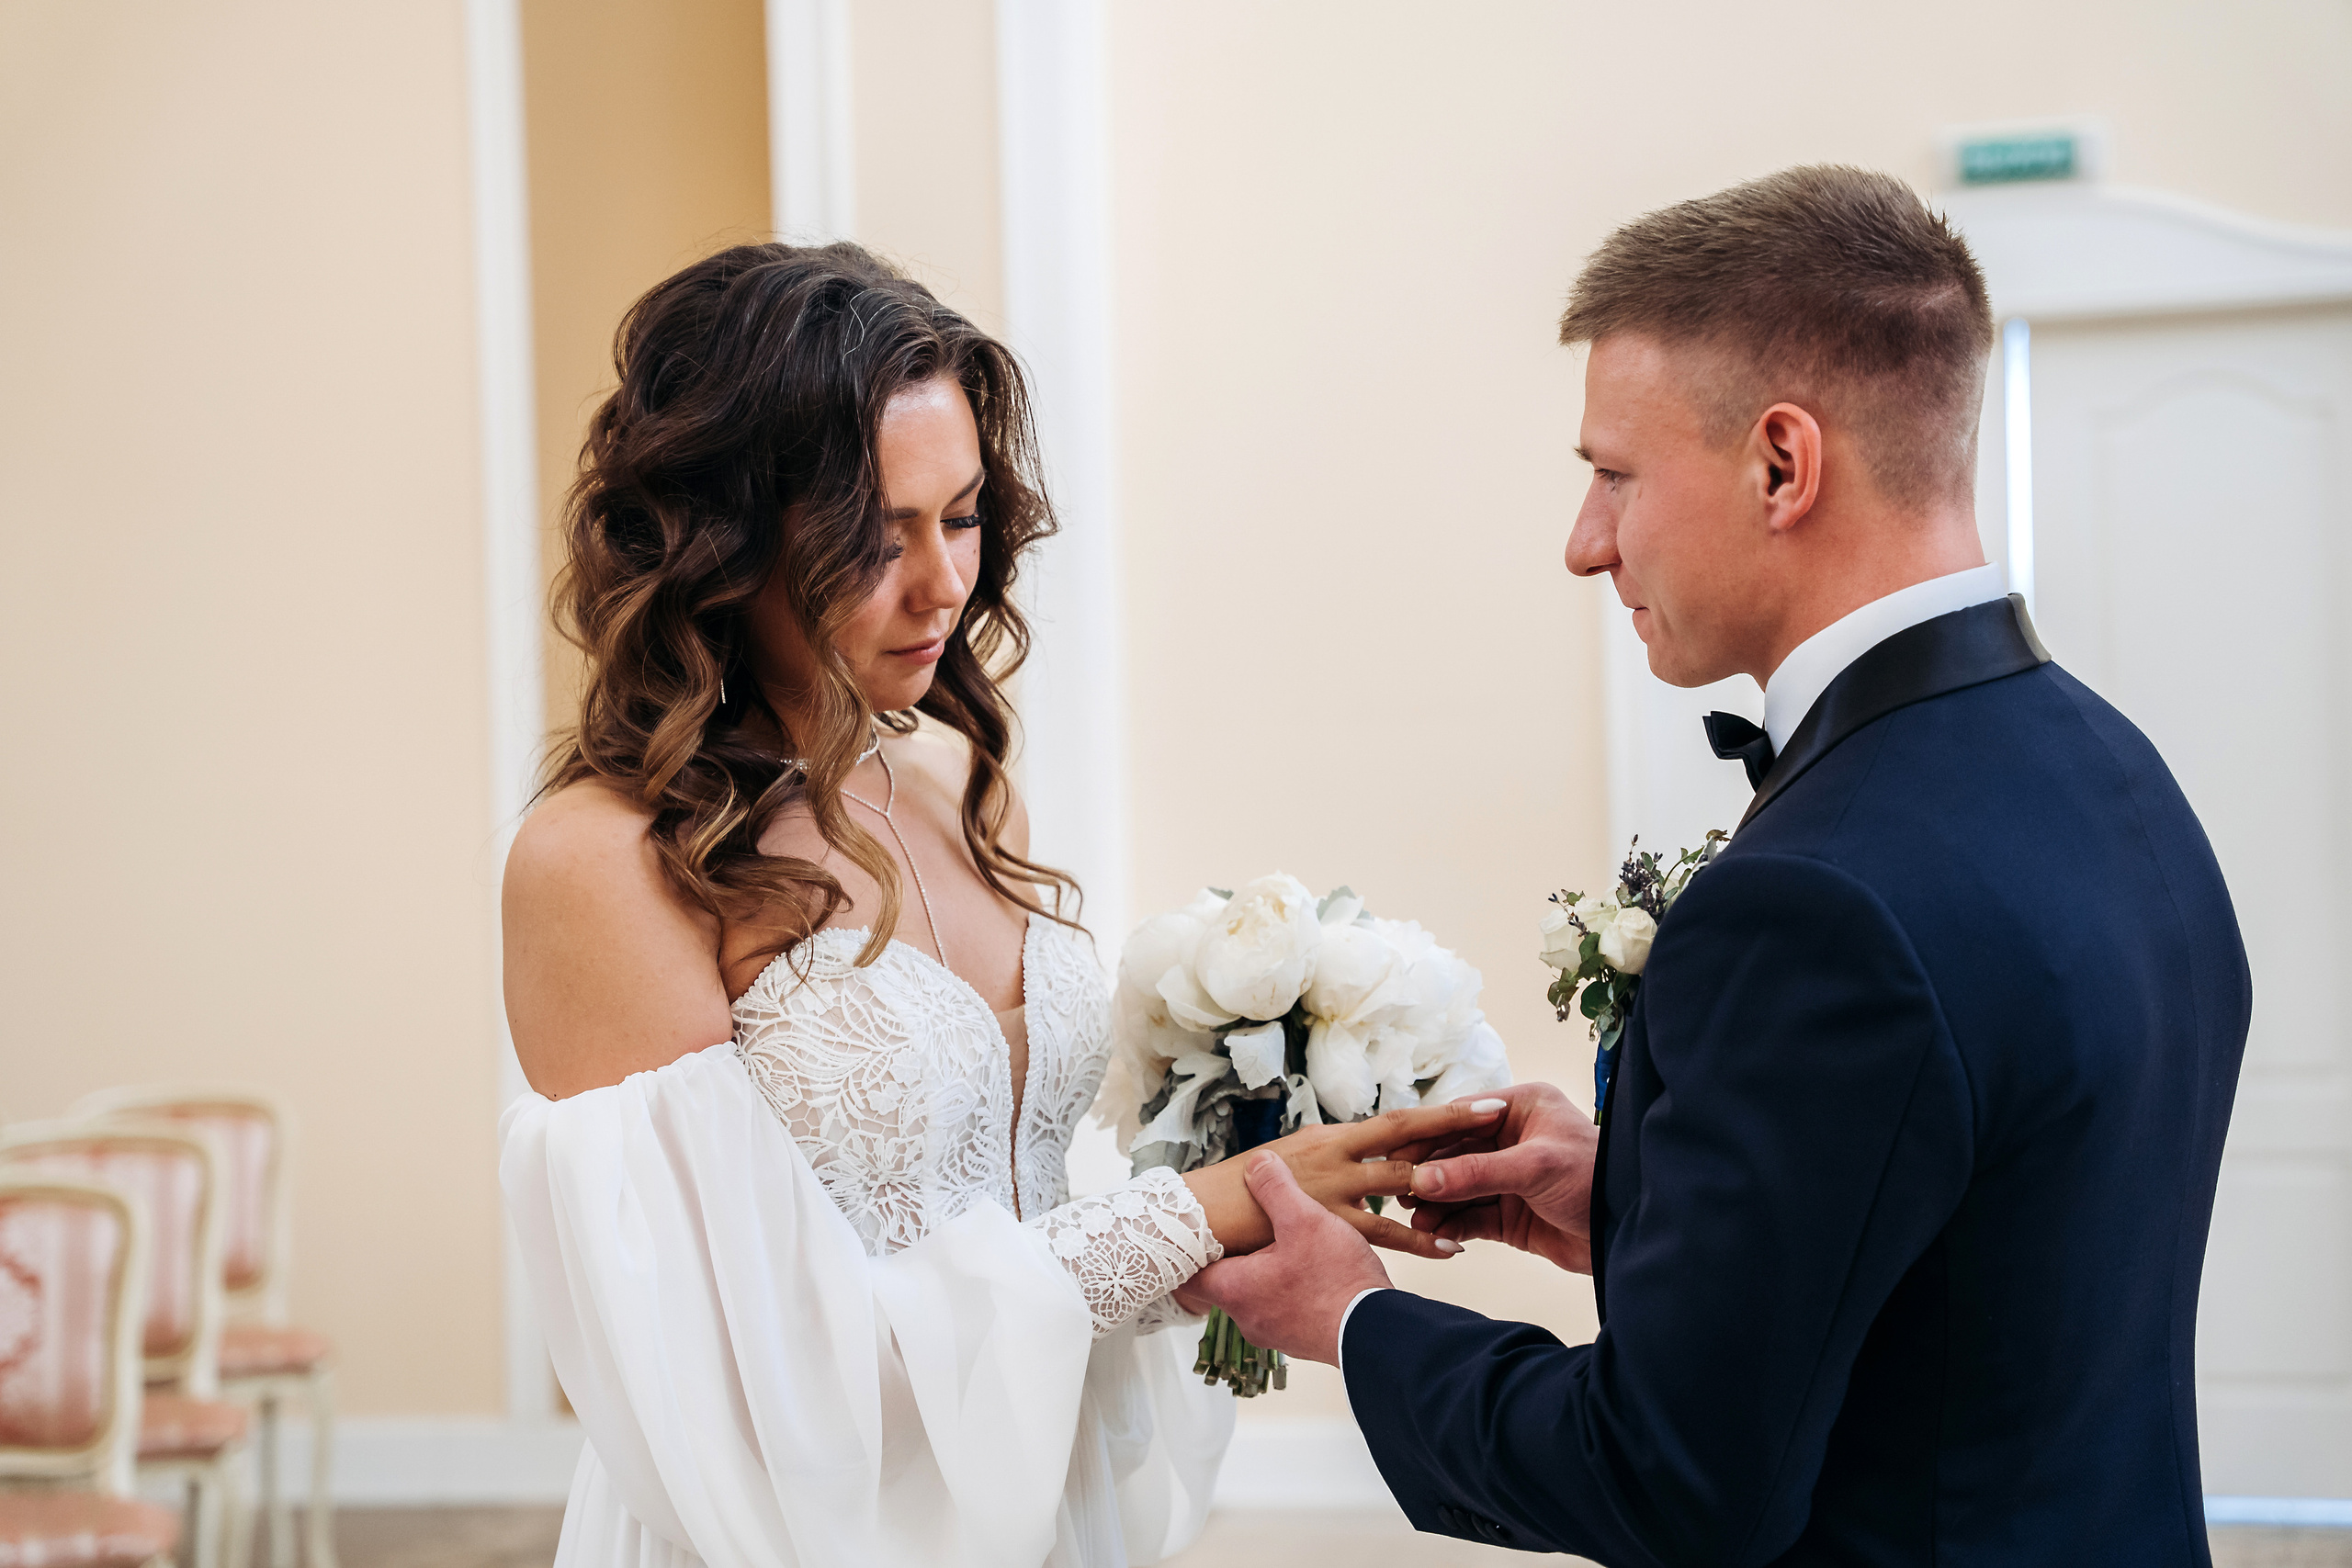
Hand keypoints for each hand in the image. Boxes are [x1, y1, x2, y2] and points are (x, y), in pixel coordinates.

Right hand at [1181, 1099, 1503, 1260]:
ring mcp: (1333, 1185)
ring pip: (1401, 1178)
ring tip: (1491, 1176)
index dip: (1434, 1111)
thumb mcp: (1286, 1163)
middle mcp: (1335, 1151)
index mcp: (1329, 1136)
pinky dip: (1419, 1239)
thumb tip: (1347, 1156)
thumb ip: (1323, 1160)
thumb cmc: (1239, 1190)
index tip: (1473, 1100)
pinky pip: (1382, 1232)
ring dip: (1448, 1178)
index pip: (1392, 1120)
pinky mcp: (1324, 1219)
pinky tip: (1450, 1245)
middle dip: (1453, 1122)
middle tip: (1496, 1108)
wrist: (1200, 1212)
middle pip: (1405, 1131)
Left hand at [1181, 1153, 1391, 1363]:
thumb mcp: (1304, 1219)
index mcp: (1235, 1290)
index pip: (1188, 1276)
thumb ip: (1275, 1188)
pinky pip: (1285, 1308)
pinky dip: (1292, 1288)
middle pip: (1225, 1282)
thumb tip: (1257, 1163)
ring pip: (1258, 1295)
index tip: (1198, 1231)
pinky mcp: (1302, 1339)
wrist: (1378, 1333)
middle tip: (1251, 1227)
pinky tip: (1315, 1269)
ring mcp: (1276, 1333)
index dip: (1190, 1251)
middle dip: (1239, 1253)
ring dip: (1269, 1271)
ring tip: (1290, 1244)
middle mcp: (1248, 1318)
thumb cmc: (1336, 1281)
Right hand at [1397, 1082, 1597, 1273]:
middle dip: (1428, 1175)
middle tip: (1399, 1191)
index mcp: (1522, 1108)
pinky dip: (1452, 1224)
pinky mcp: (1510, 1213)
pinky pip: (1471, 1215)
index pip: (1462, 1116)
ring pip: (1459, 1188)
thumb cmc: (1597, 1179)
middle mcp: (1512, 1139)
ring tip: (1414, 1219)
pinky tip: (1434, 1233)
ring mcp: (1509, 1178)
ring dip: (1436, 1203)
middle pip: (1454, 1154)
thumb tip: (1423, 1180)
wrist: (1631, 1232)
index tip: (1396, 1155)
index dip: (1428, 1137)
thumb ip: (1477, 1172)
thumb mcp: (1535, 1168)